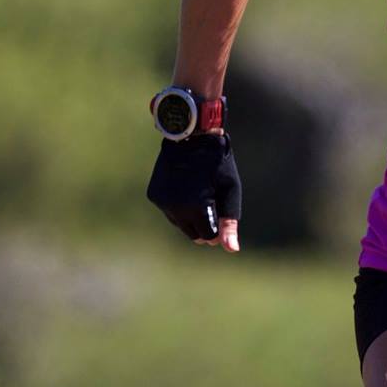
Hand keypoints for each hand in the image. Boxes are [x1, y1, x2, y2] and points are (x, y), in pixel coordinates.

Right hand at [146, 132, 242, 251]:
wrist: (190, 136)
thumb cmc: (217, 163)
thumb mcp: (229, 190)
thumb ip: (229, 222)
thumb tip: (232, 250)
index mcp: (196, 208)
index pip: (208, 237)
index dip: (218, 227)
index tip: (221, 210)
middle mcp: (175, 208)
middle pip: (192, 234)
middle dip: (204, 224)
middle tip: (213, 201)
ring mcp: (162, 202)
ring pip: (179, 223)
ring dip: (190, 216)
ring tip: (199, 191)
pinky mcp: (154, 195)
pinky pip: (169, 210)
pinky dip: (178, 205)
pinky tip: (185, 186)